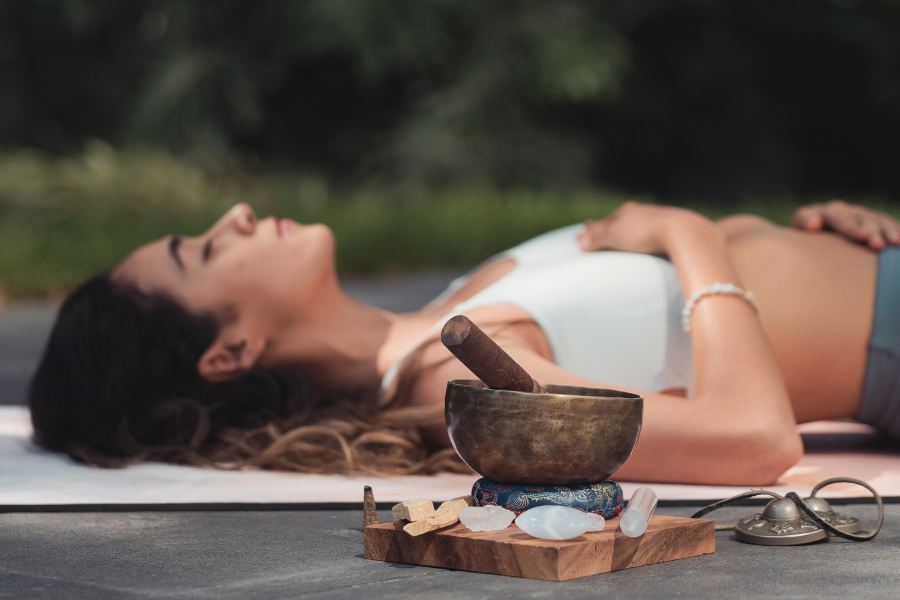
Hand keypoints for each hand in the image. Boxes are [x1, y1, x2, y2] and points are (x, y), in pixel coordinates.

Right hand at [577, 202, 708, 254]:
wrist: (684, 232)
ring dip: (631, 236)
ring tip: (624, 245)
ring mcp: (661, 222)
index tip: (585, 233)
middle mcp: (643, 213)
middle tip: (602, 238)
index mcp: (627, 211)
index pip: (606, 221)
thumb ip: (597, 237)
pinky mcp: (675, 234)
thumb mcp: (615, 234)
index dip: (595, 229)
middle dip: (612, 230)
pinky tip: (649, 249)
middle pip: (623, 222)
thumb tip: (579, 240)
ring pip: (641, 229)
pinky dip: (647, 242)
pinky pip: (656, 238)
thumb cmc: (646, 232)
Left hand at [792, 200, 899, 249]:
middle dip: (872, 231)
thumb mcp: (798, 229)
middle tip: (879, 245)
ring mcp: (863, 216)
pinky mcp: (876, 224)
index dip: (851, 227)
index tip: (862, 236)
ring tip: (896, 243)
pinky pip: (890, 225)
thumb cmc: (802, 237)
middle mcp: (848, 211)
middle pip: (862, 218)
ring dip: (889, 231)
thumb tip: (814, 224)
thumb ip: (803, 223)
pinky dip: (898, 230)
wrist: (810, 236)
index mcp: (827, 212)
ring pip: (880, 221)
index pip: (839, 217)